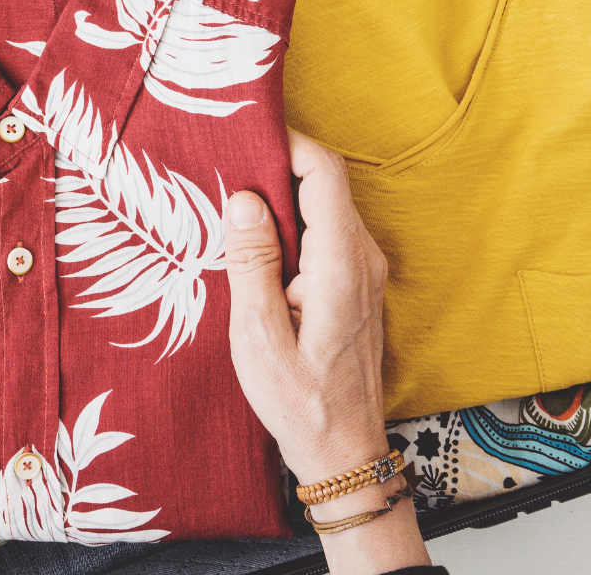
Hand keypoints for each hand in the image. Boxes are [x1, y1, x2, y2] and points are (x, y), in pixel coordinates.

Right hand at [225, 129, 427, 574]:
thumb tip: (246, 197)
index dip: (287, 142)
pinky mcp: (358, 284)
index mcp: (341, 264)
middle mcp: (363, 258)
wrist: (344, 451)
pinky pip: (327, 233)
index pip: (324, 173)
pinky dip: (293, 225)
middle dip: (276, 166)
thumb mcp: (257, 337)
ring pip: (325, 207)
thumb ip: (252, 262)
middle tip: (225, 168)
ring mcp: (366, 270)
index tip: (243, 137)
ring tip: (232, 208)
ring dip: (282, 199)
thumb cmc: (298, 402)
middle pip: (325, 183)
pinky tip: (257, 246)